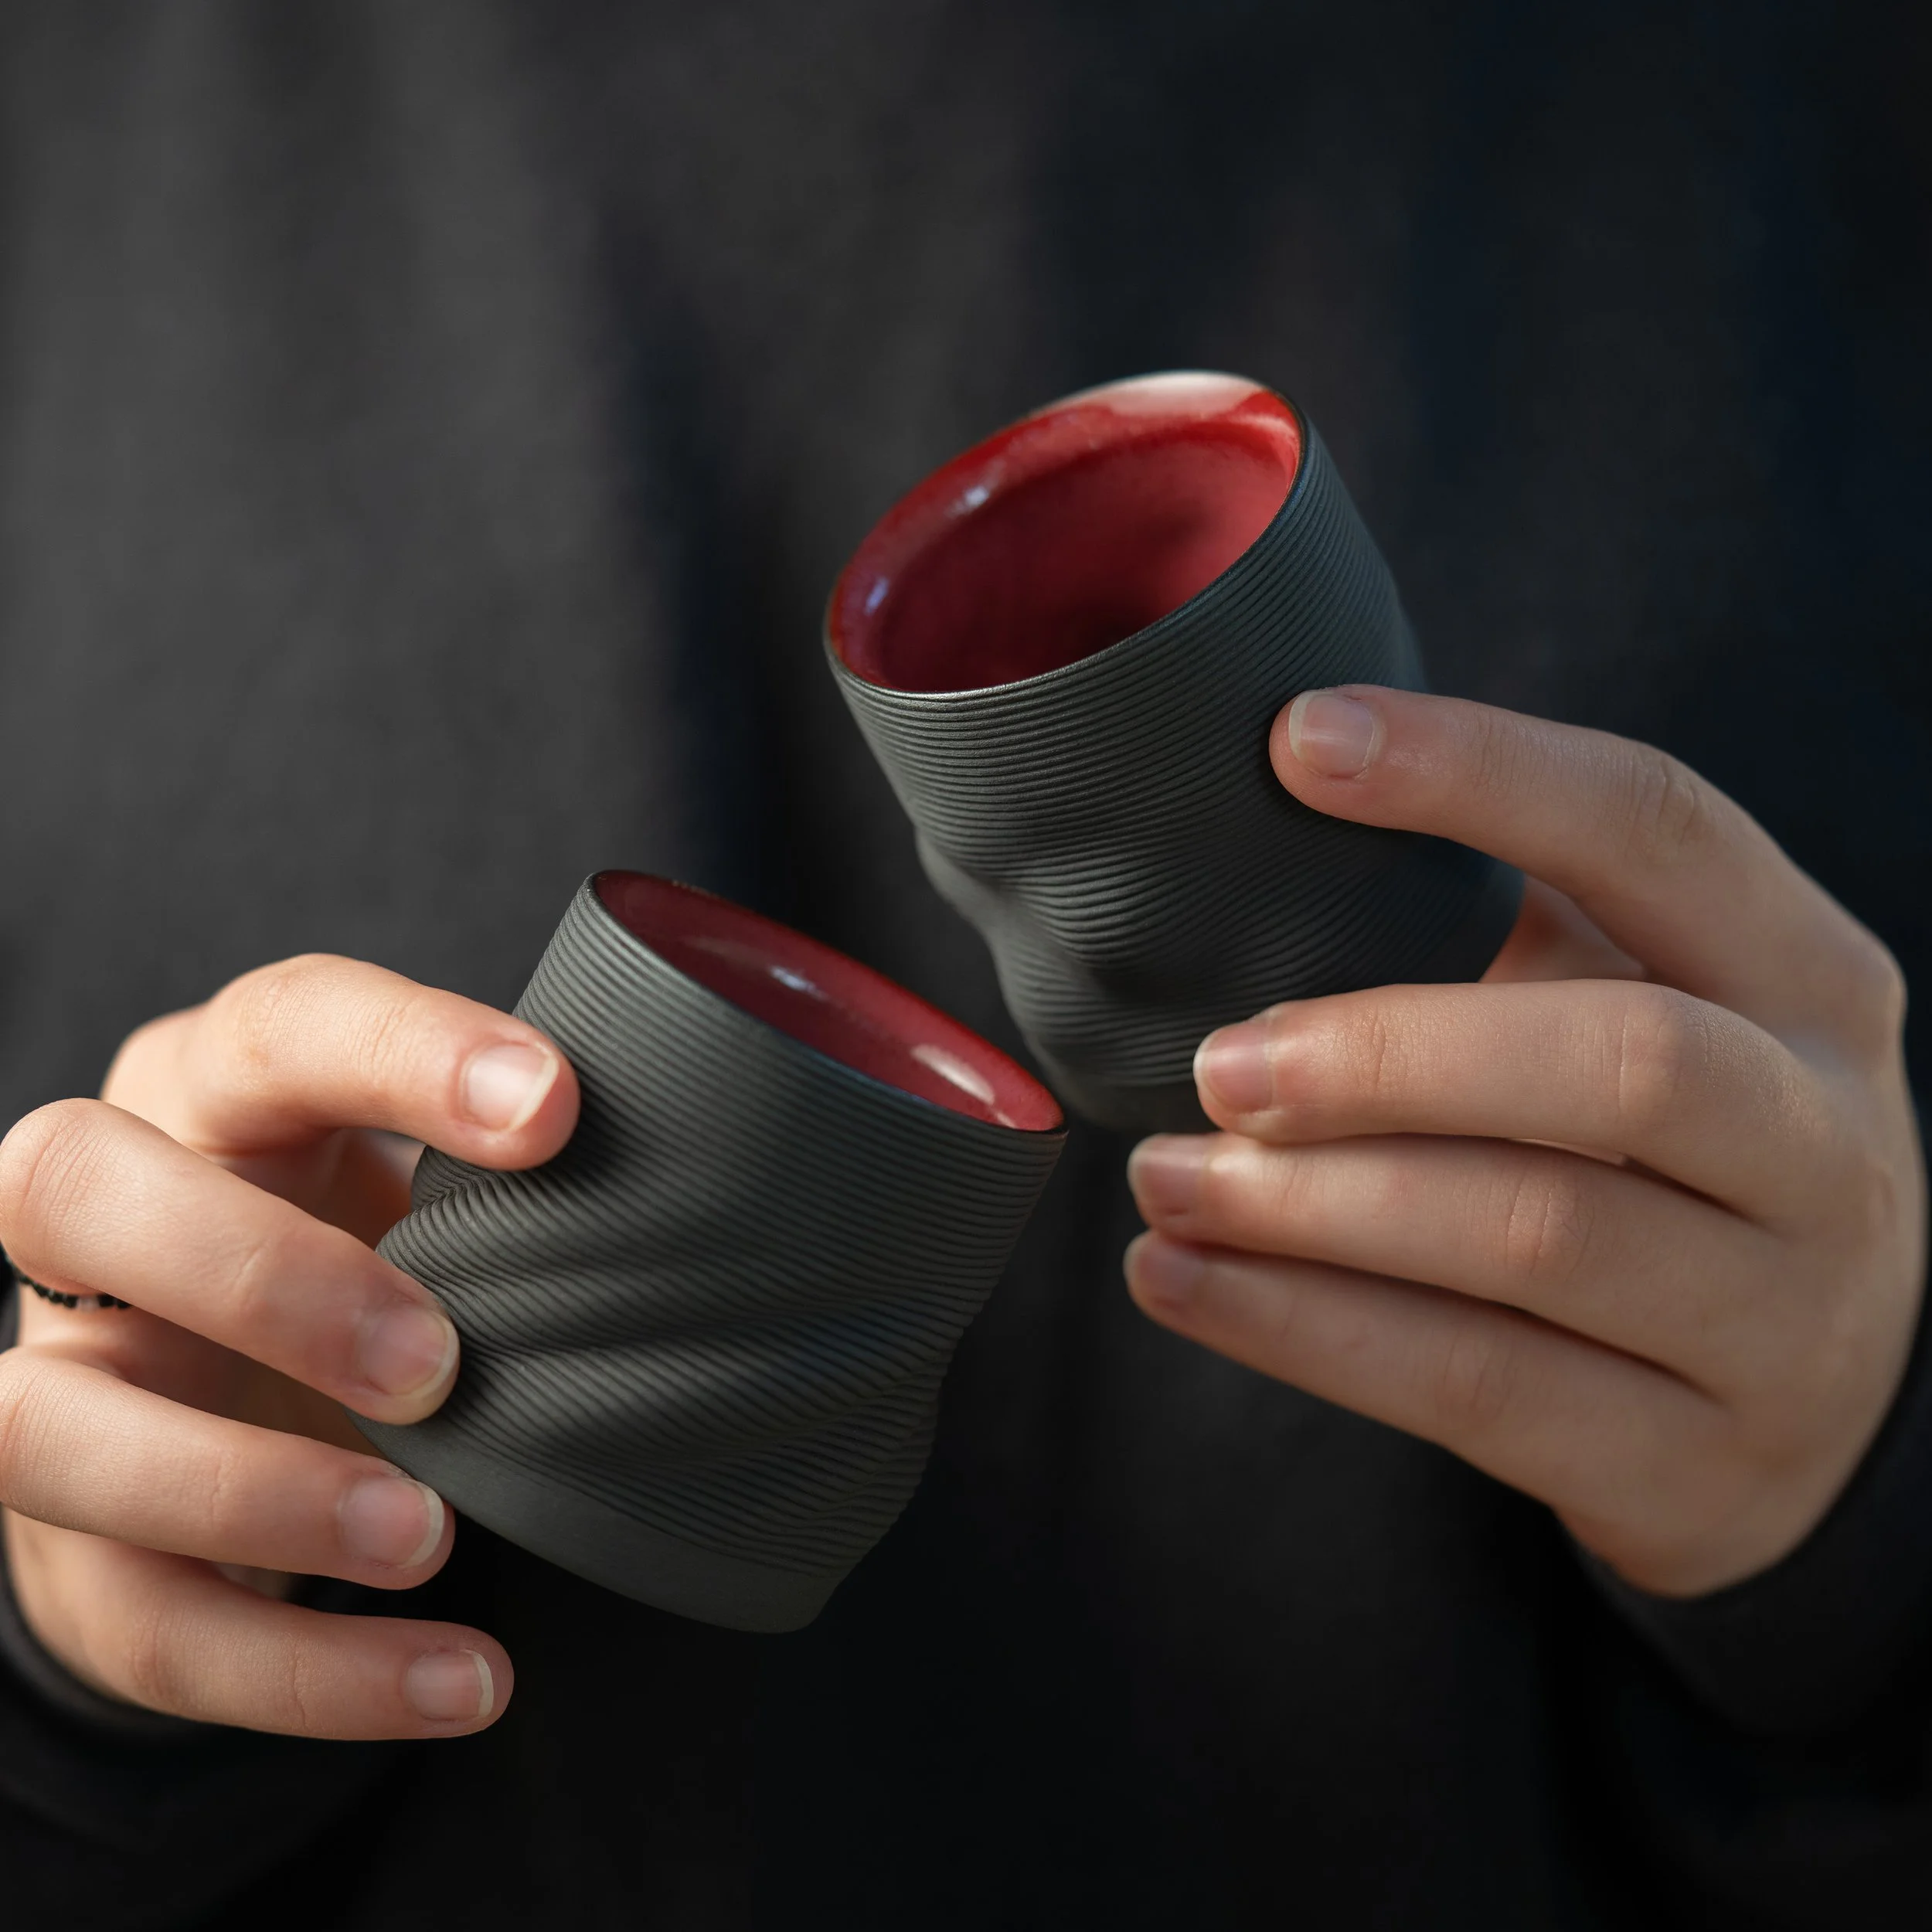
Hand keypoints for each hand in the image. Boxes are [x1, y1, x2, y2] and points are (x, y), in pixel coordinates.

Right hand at [0, 956, 578, 1734]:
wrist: (234, 1394)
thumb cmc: (375, 1247)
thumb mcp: (434, 1189)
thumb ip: (521, 1185)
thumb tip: (709, 1200)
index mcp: (217, 1088)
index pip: (280, 1023)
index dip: (403, 1051)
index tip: (553, 1107)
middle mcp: (92, 1214)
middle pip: (71, 1185)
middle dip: (261, 1276)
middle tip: (441, 1365)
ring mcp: (53, 1382)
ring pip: (47, 1429)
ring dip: (247, 1493)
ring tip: (431, 1537)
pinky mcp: (65, 1551)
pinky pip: (143, 1623)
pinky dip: (304, 1674)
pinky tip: (462, 1682)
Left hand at [1126, 686, 1925, 1595]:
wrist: (1801, 1395)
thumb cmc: (1669, 1155)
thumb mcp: (1645, 1010)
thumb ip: (1507, 927)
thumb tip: (1268, 817)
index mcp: (1805, 979)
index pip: (1658, 830)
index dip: (1482, 771)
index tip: (1298, 740)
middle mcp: (1821, 1141)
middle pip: (1622, 1065)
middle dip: (1390, 1054)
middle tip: (1217, 1063)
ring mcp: (1782, 1318)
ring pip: (1535, 1242)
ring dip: (1313, 1210)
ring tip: (1162, 1178)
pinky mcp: (1696, 1464)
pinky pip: (1478, 1389)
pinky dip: (1305, 1333)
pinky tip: (1181, 1283)